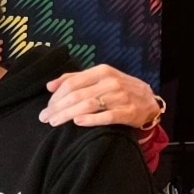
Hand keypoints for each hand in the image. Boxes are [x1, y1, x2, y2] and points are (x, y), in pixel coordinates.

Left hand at [41, 63, 162, 130]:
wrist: (149, 101)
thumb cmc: (120, 89)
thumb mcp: (100, 78)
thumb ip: (75, 79)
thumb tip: (50, 85)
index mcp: (102, 71)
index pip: (72, 82)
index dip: (57, 96)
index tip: (46, 107)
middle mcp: (110, 82)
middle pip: (77, 95)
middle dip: (58, 107)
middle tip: (44, 117)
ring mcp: (120, 97)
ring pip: (88, 105)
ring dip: (68, 114)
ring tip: (54, 122)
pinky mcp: (128, 112)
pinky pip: (107, 116)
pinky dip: (91, 119)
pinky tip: (77, 122)